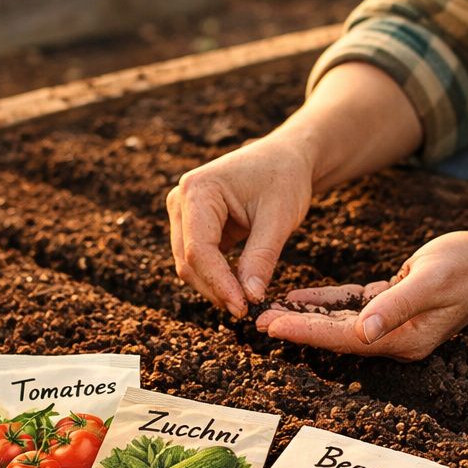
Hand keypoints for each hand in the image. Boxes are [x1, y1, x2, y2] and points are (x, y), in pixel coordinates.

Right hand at [166, 136, 315, 317]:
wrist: (286, 156)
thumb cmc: (285, 177)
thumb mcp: (279, 218)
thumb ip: (261, 258)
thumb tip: (250, 298)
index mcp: (198, 190)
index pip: (199, 249)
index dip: (218, 283)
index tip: (243, 308)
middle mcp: (181, 199)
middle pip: (188, 260)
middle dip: (215, 289)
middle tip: (246, 311)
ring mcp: (183, 212)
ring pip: (189, 264)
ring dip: (214, 286)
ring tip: (246, 302)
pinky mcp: (193, 224)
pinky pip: (199, 259)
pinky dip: (217, 277)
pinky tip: (240, 289)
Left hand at [254, 231, 467, 359]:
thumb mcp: (432, 279)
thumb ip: (397, 305)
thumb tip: (363, 332)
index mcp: (405, 338)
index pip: (345, 339)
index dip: (307, 334)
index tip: (273, 328)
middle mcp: (397, 338)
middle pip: (336, 337)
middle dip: (297, 330)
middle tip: (257, 322)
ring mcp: (395, 325)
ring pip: (339, 324)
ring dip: (305, 318)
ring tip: (268, 312)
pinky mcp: (393, 307)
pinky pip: (351, 308)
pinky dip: (324, 304)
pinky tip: (297, 298)